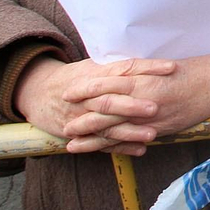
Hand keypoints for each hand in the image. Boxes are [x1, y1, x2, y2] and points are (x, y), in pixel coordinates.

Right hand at [14, 55, 177, 154]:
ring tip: (152, 135)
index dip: (148, 68)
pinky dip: (120, 147)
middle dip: (132, 105)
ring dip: (129, 132)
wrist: (38, 93)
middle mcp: (87, 96)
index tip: (171, 68)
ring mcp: (80, 116)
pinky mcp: (78, 133)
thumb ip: (118, 66)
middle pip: (111, 100)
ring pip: (105, 126)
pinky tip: (140, 150)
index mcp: (95, 74)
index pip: (125, 68)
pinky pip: (100, 143)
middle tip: (156, 107)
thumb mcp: (93, 66)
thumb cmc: (75, 77)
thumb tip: (152, 59)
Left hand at [59, 47, 209, 148]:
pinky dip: (114, 146)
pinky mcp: (162, 129)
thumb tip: (119, 75)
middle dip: (81, 114)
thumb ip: (141, 72)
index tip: (68, 92)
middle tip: (61, 120)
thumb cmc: (195, 70)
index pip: (107, 83)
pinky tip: (100, 151)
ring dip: (90, 135)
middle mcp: (145, 96)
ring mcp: (153, 115)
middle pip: (105, 107)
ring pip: (114, 127)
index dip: (85, 89)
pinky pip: (132, 139)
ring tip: (70, 141)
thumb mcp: (164, 66)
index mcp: (144, 77)